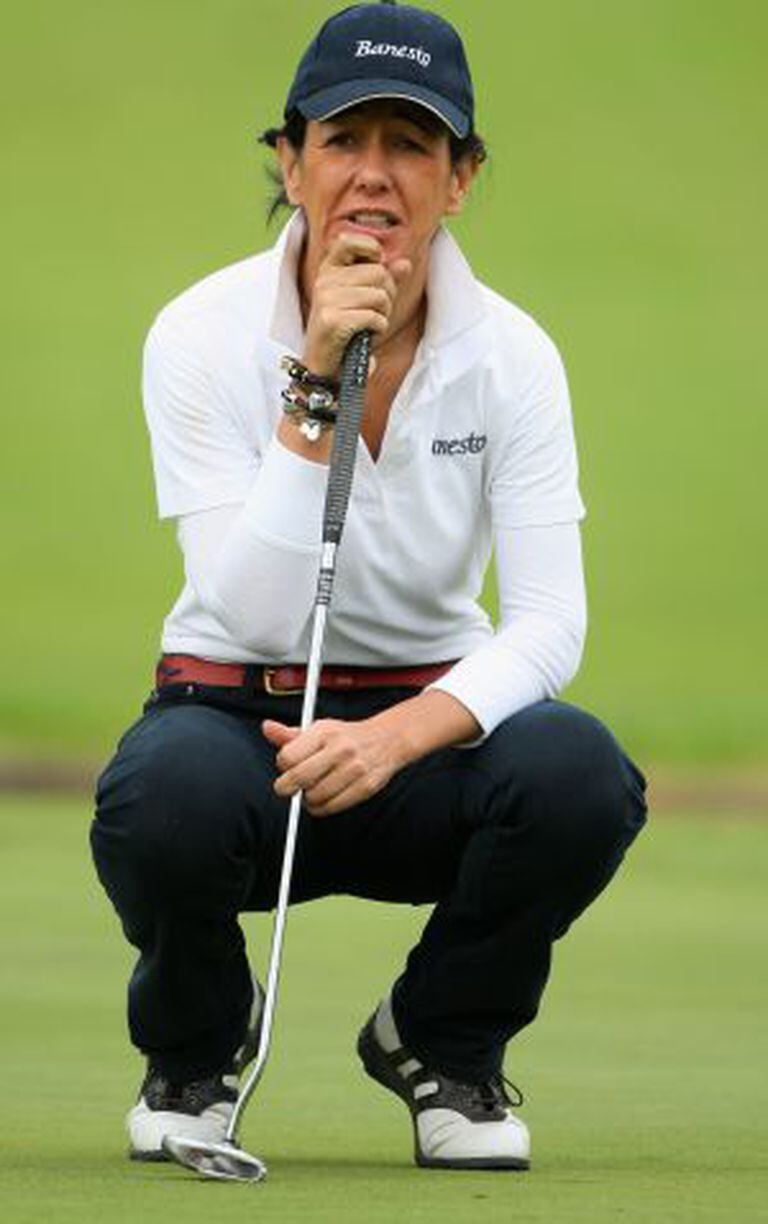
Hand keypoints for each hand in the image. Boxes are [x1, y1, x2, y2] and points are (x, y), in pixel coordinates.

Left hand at [262, 715, 405, 816]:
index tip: (286, 767)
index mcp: (325, 732)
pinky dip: (320, 808)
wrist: (386, 740)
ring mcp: (354, 769)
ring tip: (310, 790)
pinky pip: (331, 807)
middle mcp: (340, 749)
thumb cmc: (346, 736)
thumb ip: (290, 734)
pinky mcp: (365, 787)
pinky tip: (321, 798)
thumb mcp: (318, 729)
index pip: (288, 756)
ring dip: (306, 798)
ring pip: (313, 797)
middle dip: (286, 787)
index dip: (282, 765)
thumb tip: (267, 728)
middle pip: (298, 778)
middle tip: (287, 787)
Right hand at [302, 233, 411, 378]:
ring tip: (372, 324)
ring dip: (384, 314)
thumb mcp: (364, 301)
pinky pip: (374, 317)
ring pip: (379, 296)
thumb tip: (405, 264)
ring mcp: (326, 299)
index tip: (377, 265)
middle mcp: (324, 281)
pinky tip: (368, 335)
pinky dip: (379, 328)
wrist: (324, 367)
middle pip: (378, 273)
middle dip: (388, 295)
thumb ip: (383, 280)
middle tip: (378, 311)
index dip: (370, 249)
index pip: (348, 240)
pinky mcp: (332, 320)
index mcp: (329, 270)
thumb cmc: (347, 331)